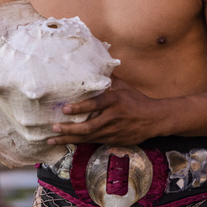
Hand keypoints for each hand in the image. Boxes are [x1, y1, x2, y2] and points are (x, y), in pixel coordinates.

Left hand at [47, 77, 165, 146]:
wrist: (154, 119)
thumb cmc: (136, 100)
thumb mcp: (124, 87)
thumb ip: (109, 79)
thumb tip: (97, 62)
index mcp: (115, 101)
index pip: (96, 104)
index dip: (80, 107)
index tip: (65, 109)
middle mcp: (113, 117)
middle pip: (89, 126)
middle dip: (70, 129)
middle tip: (54, 127)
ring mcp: (113, 131)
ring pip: (88, 137)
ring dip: (69, 139)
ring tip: (52, 138)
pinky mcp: (113, 140)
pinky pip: (93, 142)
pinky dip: (78, 143)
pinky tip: (66, 143)